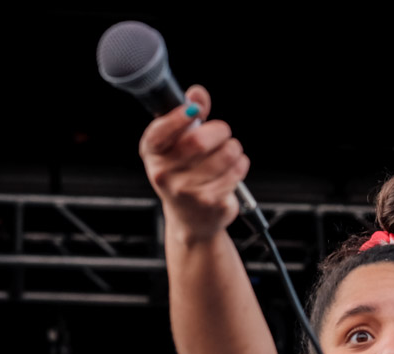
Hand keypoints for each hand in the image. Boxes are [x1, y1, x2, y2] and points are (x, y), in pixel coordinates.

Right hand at [138, 85, 249, 241]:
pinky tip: (234, 168)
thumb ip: (187, 116)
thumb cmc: (183, 174)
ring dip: (234, 148)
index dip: (180, 116)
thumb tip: (197, 94)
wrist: (191, 219)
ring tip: (231, 151)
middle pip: (199, 141)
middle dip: (219, 131)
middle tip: (223, 133)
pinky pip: (236, 171)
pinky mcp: (210, 202)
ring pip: (225, 154)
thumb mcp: (177, 145)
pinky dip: (241, 164)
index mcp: (152, 153)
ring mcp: (187, 190)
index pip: (161, 131)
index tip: (195, 110)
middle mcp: (164, 173)